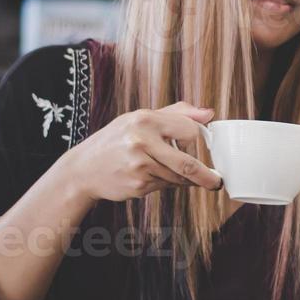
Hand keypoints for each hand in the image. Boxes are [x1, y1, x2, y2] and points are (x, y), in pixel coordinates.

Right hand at [56, 102, 223, 205]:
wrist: (83, 169)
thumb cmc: (116, 140)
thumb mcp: (140, 118)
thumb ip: (177, 113)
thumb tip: (209, 114)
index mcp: (145, 119)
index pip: (189, 131)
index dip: (196, 140)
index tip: (198, 146)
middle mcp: (141, 141)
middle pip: (188, 163)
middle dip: (206, 176)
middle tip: (216, 182)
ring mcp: (139, 165)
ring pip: (178, 177)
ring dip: (182, 179)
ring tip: (168, 172)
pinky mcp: (138, 185)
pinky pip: (165, 187)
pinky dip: (166, 183)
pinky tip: (149, 176)